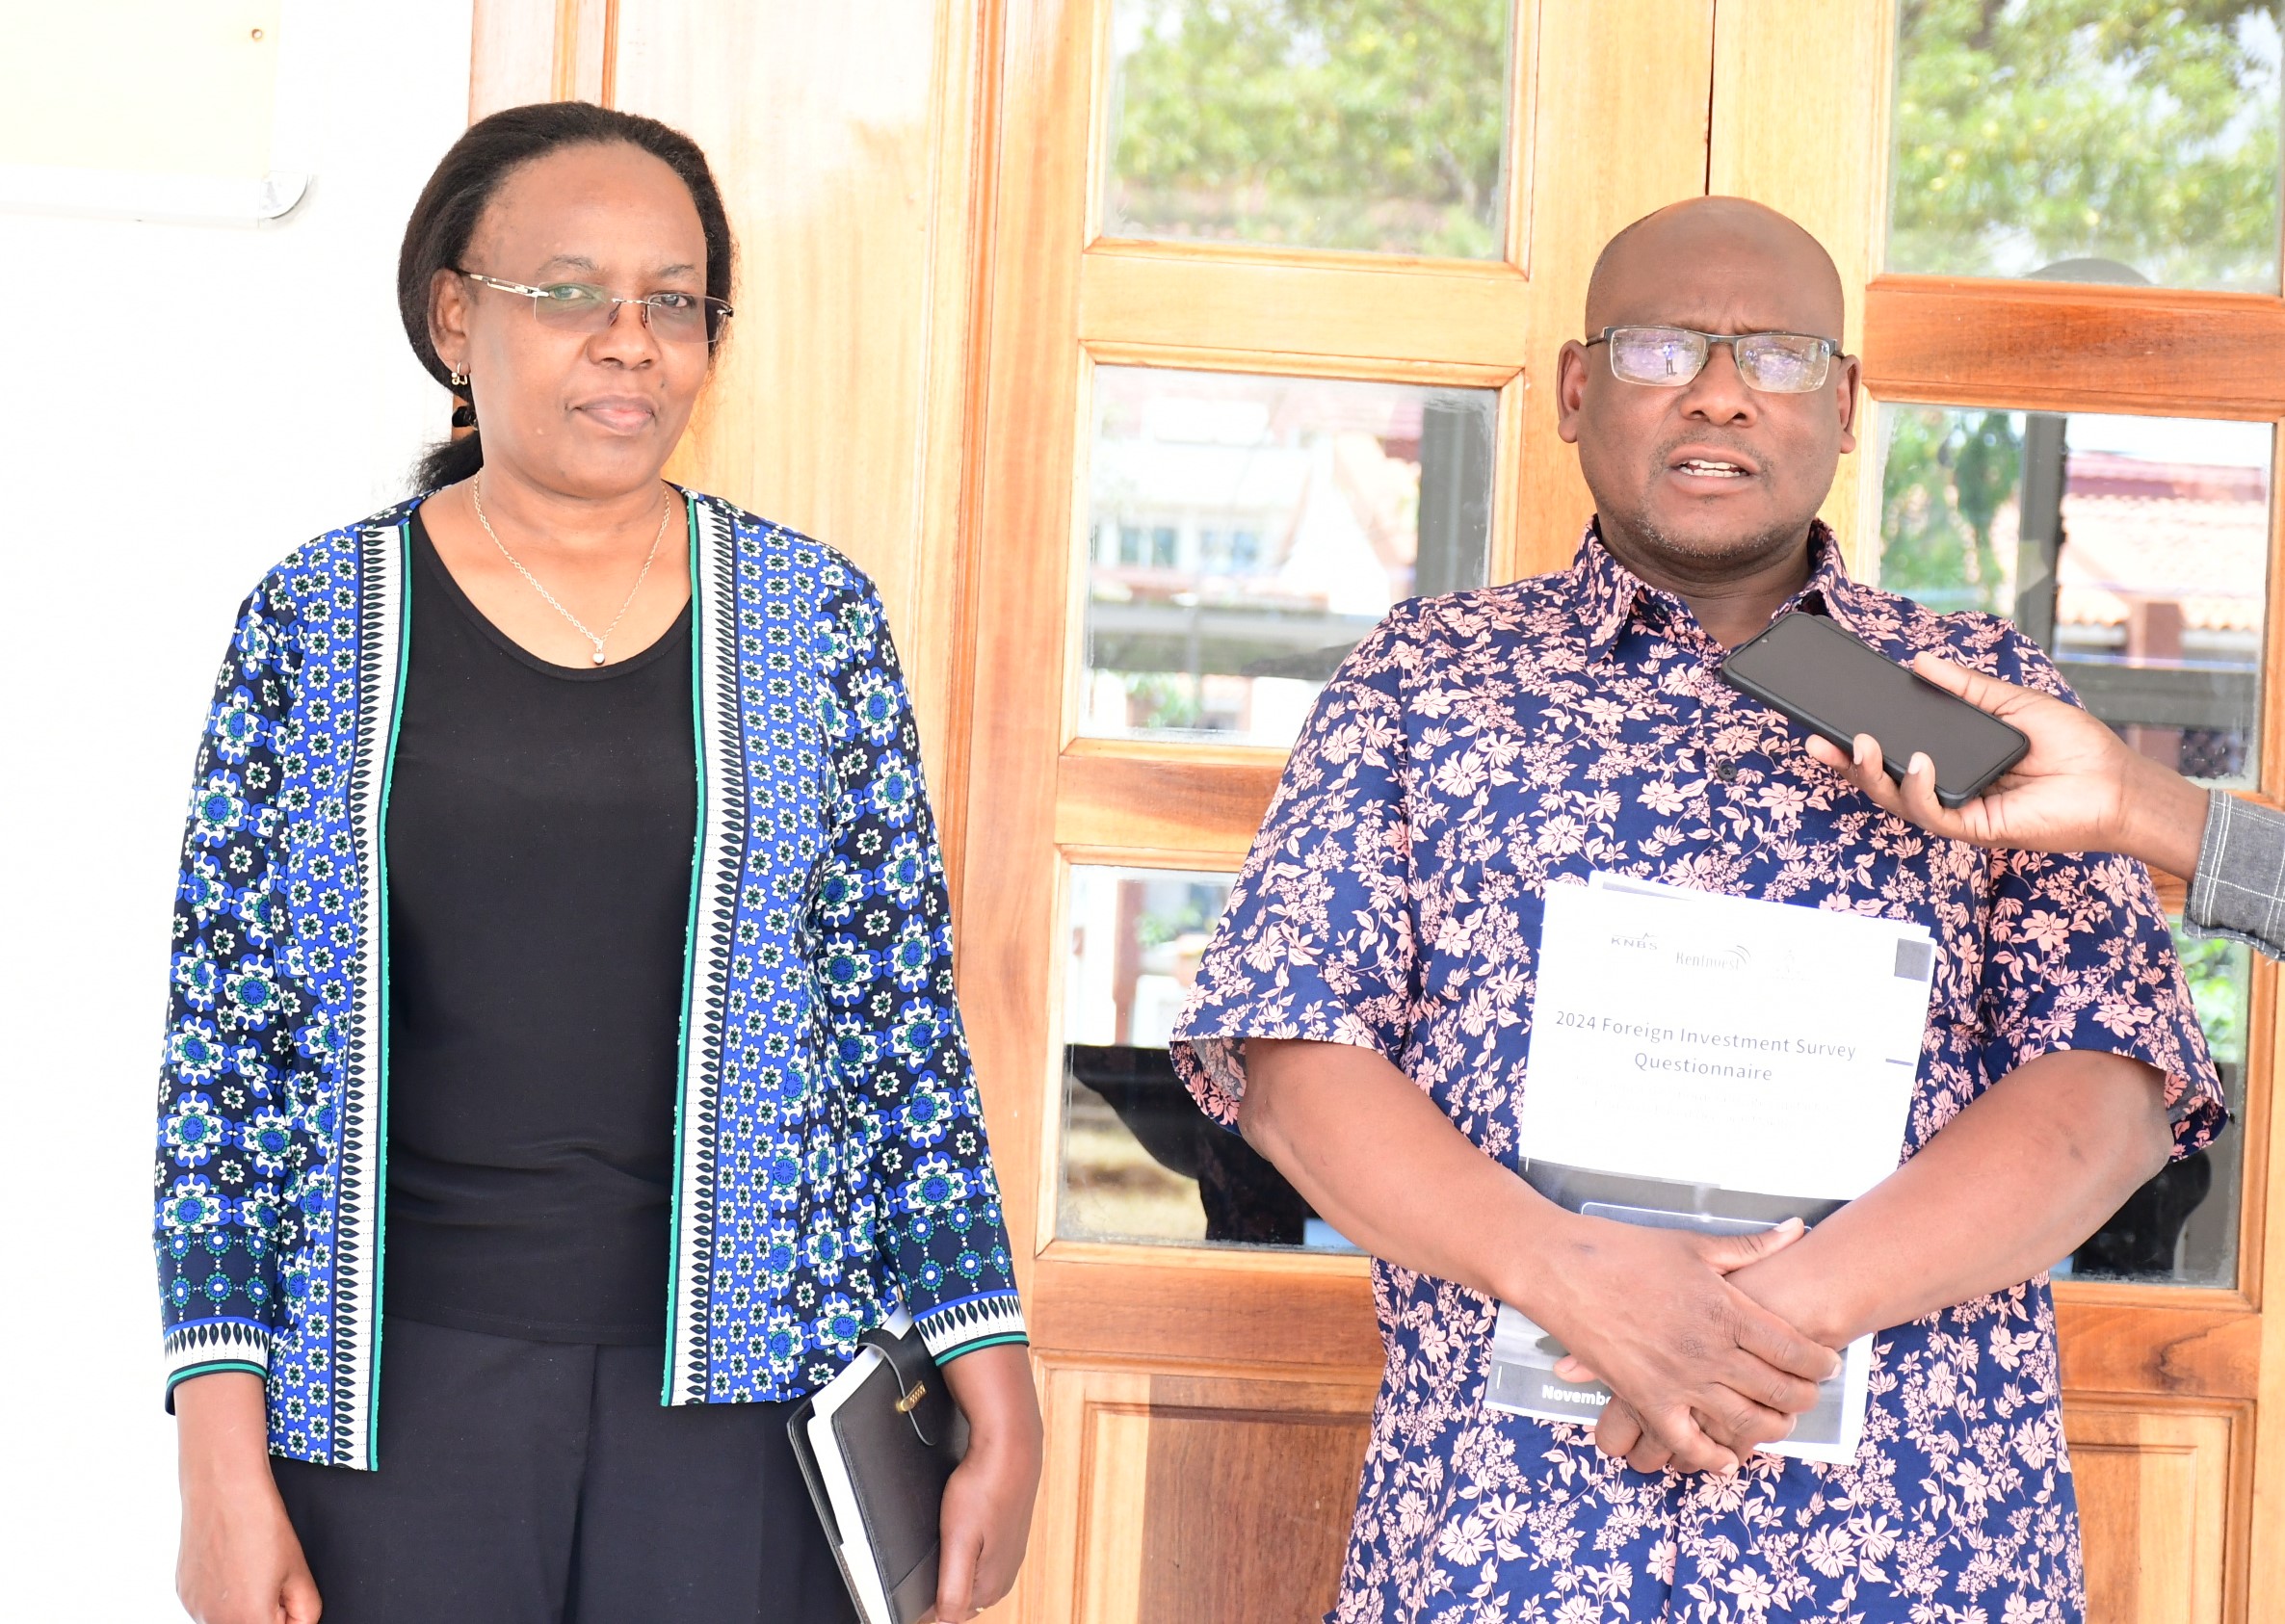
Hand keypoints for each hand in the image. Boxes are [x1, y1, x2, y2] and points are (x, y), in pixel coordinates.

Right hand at [175, 1373, 320, 1623]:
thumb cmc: (261, 1524)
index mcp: (247, 1620)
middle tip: (272, 1579)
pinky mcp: (184, 1592)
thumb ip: (304, 1610)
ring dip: (245, 1605)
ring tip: (252, 1566)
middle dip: (267, 1612)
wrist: (224, 1490)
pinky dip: (225, 1594)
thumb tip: (301, 1623)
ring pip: (229, 1619)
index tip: (289, 1598)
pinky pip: (211, 1604)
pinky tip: (234, 1565)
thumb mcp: (299, 1571)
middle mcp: (213, 1621)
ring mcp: (194, 1607)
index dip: (287, 1614)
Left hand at [932, 1344, 1041, 1621]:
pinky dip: (961, 1546)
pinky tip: (955, 1526)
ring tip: (940, 1534)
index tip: (910, 1577)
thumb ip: (952, 1590)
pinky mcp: (1006, 1535)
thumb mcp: (959, 1543)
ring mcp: (1007, 1555)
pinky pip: (975, 1554)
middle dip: (937, 1581)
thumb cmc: (985, 1487)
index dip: (924, 1600)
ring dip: (949, 1563)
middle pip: (957, 1596)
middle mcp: (1003, 1576)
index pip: (948, 1614)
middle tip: (924, 1549)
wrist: (1010, 1444)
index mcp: (992, 1587)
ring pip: (966, 1574)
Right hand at [1527, 1216, 1838, 1473]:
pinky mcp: (1646, 1398)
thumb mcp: (1693, 1244)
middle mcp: (1710, 1350)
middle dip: (1804, 1398)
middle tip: (1808, 1395)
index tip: (1827, 1365)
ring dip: (1771, 1429)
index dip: (1819, 1363)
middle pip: (1779, 1390)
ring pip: (1744, 1421)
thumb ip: (1749, 1246)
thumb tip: (1795, 1230)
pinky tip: (1726, 1459)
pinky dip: (1711, 1457)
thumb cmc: (1625, 1250)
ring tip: (1778, 1423)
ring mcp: (1678, 1379)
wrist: (1563, 1268)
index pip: (1794, 1349)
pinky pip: (1687, 1442)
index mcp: (1726, 1309)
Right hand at [1802, 653, 2207, 875]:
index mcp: (1951, 755)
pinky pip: (1932, 814)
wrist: (2114, 781)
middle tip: (1818, 740)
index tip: (1829, 719)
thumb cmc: (2072, 744)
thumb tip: (1920, 660)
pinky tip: (1920, 763)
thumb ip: (1965, 686)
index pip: (1893, 749)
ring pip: (1895, 799)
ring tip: (1861, 745)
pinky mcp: (1974, 828)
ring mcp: (1957, 809)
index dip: (1857, 739)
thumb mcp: (2010, 701)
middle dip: (1844, 762)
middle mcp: (1946, 785)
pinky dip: (1918, 789)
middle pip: (1881, 779)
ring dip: (1871, 775)